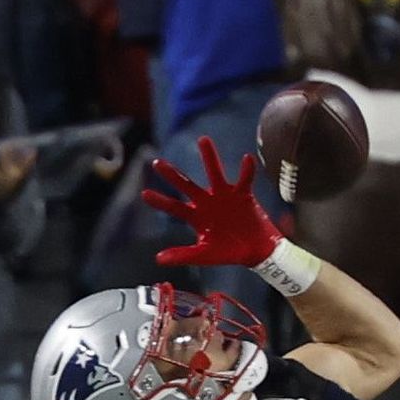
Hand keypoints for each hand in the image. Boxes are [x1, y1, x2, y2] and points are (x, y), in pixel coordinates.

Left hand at [142, 136, 281, 268]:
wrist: (255, 252)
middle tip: (156, 164)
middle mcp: (206, 201)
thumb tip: (158, 259)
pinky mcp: (242, 194)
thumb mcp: (204, 255)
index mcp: (196, 216)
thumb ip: (183, 255)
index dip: (161, 202)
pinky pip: (244, 180)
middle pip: (187, 185)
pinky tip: (246, 159)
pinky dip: (247, 170)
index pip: (174, 207)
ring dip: (209, 157)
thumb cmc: (228, 252)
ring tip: (203, 140)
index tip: (145, 194)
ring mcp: (224, 195)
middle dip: (173, 175)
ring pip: (214, 173)